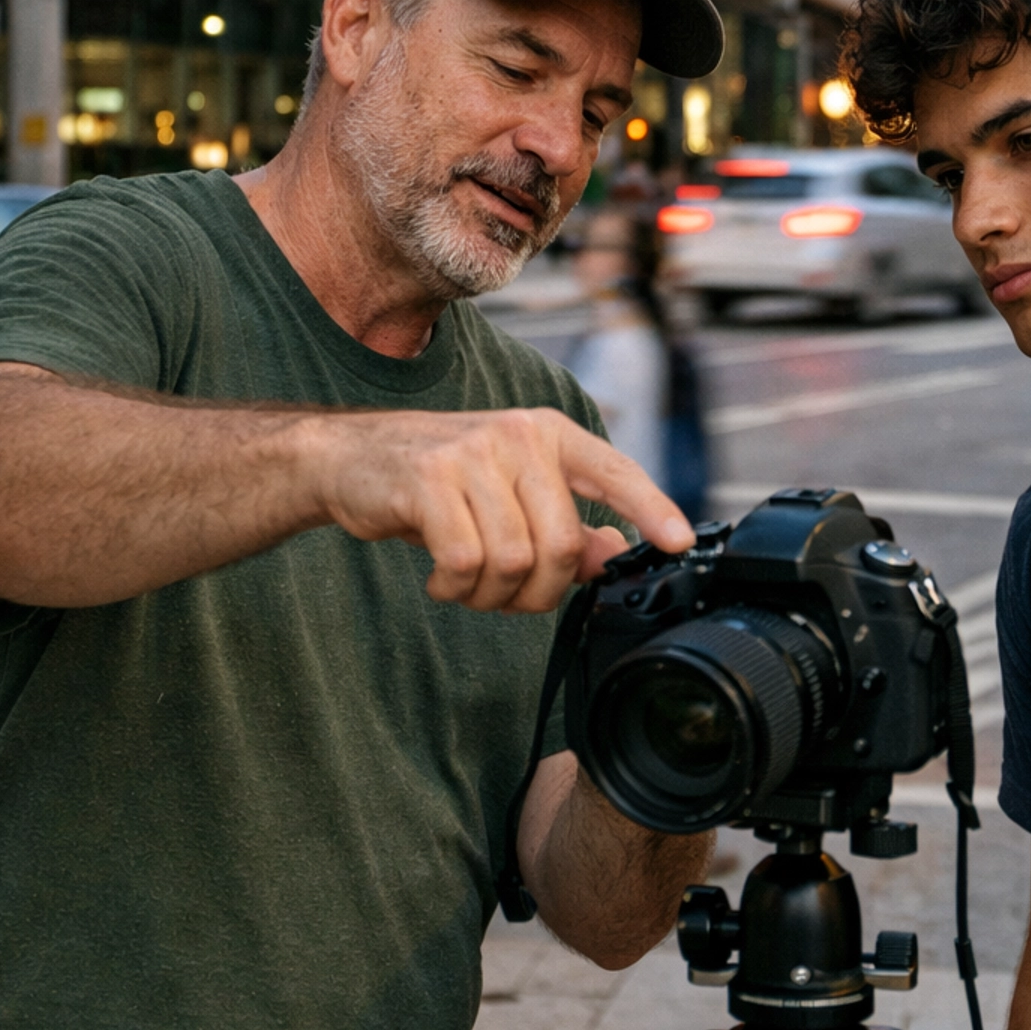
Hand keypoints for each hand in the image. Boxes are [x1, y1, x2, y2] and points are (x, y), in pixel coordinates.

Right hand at [307, 405, 691, 610]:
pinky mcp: (429, 480)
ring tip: (467, 582)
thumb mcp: (509, 495)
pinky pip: (465, 563)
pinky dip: (454, 588)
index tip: (679, 542)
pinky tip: (440, 578)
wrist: (351, 457)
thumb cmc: (439, 482)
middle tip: (505, 594)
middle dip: (537, 591)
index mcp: (547, 434)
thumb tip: (613, 555)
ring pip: (513, 561)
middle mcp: (517, 435)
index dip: (651, 508)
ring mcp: (472, 454)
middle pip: (560, 543)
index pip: (614, 471)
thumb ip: (563, 523)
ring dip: (490, 594)